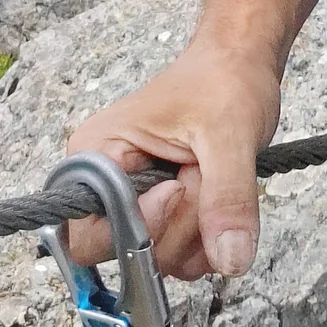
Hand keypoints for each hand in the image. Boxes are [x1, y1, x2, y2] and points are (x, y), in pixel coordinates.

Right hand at [61, 30, 281, 281]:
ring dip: (199, 231)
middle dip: (179, 224)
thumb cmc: (222, 82)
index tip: (178, 186)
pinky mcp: (161, 217)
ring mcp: (133, 205)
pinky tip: (217, 198)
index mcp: (96, 155)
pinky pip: (180, 257)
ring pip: (158, 259)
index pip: (88, 236)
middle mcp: (104, 185)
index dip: (138, 226)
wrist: (239, 66)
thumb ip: (227, 198)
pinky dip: (208, 239)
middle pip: (126, 252)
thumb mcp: (229, 135)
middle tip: (202, 172)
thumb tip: (230, 260)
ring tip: (210, 176)